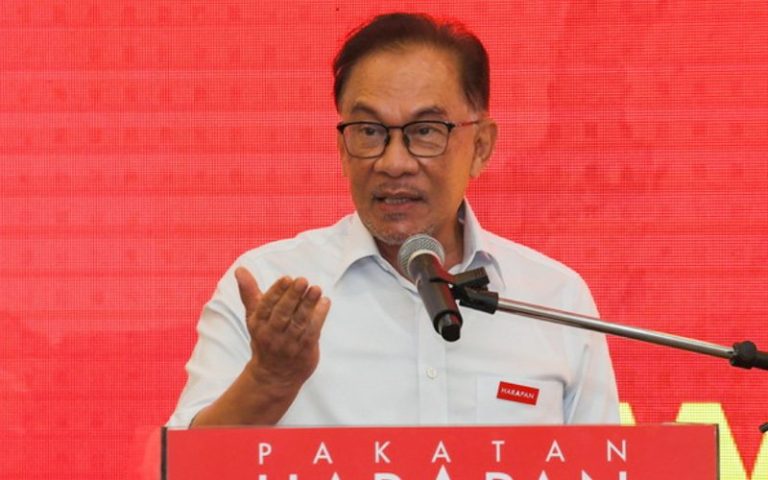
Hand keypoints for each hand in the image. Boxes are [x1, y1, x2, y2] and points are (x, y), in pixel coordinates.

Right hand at [235, 267, 330, 393]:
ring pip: (299, 322)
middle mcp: (272, 334)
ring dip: (309, 305)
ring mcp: (288, 344)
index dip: (277, 292)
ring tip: (316, 289)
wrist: (274, 376)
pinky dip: (319, 316)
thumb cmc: (265, 337)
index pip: (266, 306)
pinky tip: (325, 302)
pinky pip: (312, 332)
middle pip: (282, 314)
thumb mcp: (254, 316)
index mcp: (258, 324)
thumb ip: (250, 292)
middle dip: (293, 296)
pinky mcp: (304, 350)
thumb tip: (240, 269)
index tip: (287, 278)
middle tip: (303, 280)